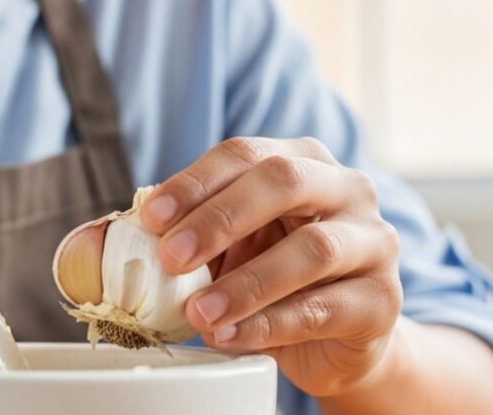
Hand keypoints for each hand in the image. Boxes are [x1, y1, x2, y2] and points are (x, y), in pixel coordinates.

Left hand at [140, 137, 402, 397]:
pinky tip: (229, 336)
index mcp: (303, 161)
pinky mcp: (383, 301)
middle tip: (171, 256)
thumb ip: (185, 234)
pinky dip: (268, 325)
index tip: (150, 216)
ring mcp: (374, 242)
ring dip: (245, 282)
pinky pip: (322, 309)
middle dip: (220, 218)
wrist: (338, 337)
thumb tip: (109, 233)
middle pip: (284, 182)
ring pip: (312, 249)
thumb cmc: (273, 276)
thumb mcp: (228, 247)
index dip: (195, 182)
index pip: (245, 153)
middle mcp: (346, 189)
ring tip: (198, 312)